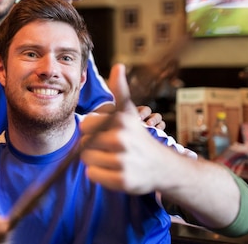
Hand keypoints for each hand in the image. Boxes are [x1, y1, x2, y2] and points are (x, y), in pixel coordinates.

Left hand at [80, 64, 166, 194]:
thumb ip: (121, 90)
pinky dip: (99, 175)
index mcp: (120, 121)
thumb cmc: (139, 137)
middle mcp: (122, 140)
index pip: (85, 125)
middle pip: (84, 144)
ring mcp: (123, 161)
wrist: (164, 168)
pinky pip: (92, 176)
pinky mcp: (122, 181)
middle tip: (109, 148)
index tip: (106, 132)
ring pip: (87, 161)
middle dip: (92, 146)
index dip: (92, 129)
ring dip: (95, 161)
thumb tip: (118, 66)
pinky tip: (113, 171)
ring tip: (112, 159)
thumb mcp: (130, 113)